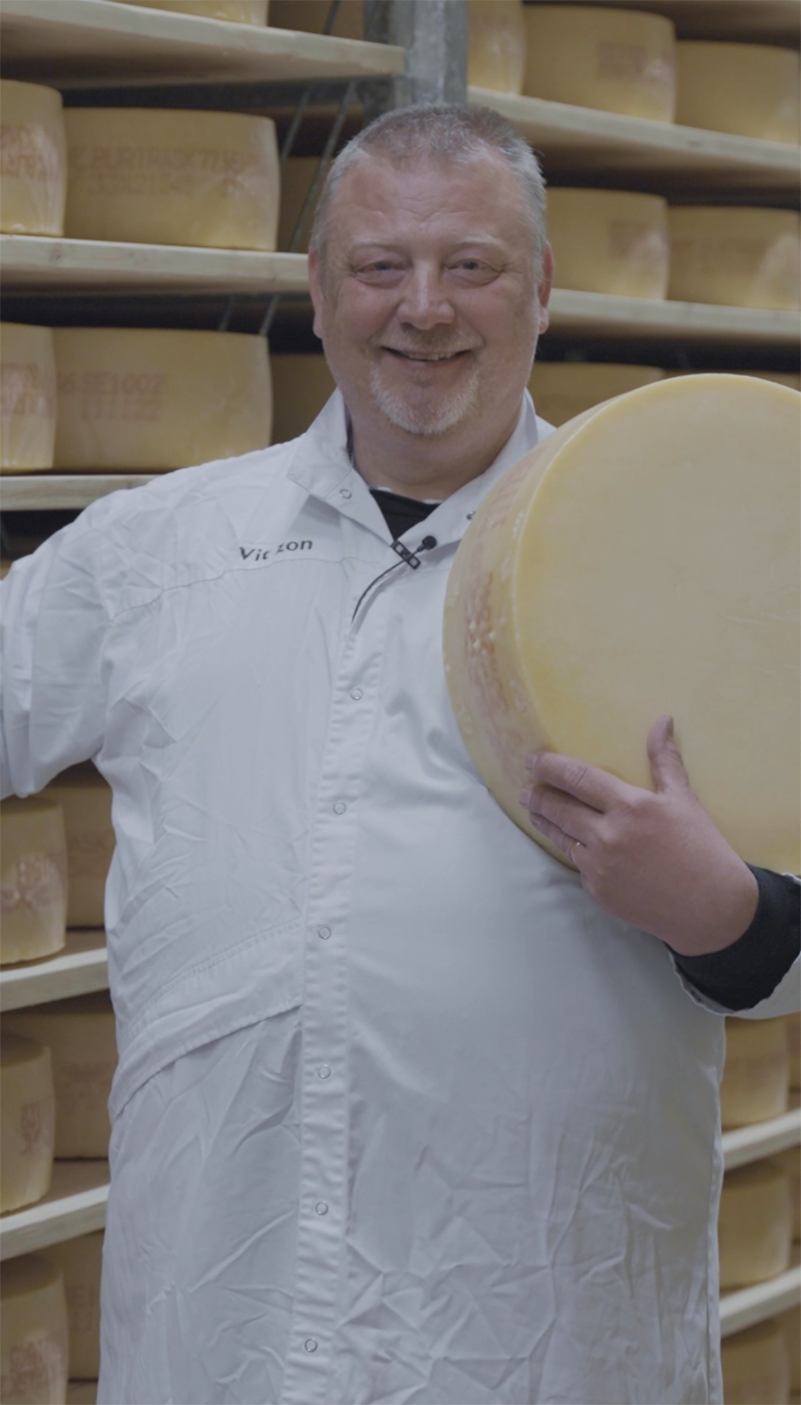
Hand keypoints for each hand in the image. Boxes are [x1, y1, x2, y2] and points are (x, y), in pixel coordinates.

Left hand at [517, 715, 758, 956]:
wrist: (711, 908)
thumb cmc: (702, 848)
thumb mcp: (685, 799)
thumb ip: (665, 759)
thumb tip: (662, 720)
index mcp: (629, 806)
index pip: (577, 778)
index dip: (550, 766)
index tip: (532, 760)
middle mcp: (608, 835)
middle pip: (559, 809)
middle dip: (537, 796)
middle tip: (525, 789)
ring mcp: (599, 866)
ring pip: (561, 838)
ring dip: (545, 822)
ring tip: (534, 811)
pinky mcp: (598, 892)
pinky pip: (578, 865)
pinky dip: (574, 852)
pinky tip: (570, 844)